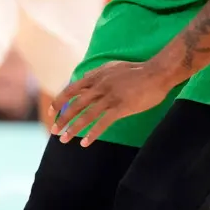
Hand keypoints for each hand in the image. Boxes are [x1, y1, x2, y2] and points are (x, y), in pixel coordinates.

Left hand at [50, 60, 174, 146]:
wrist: (157, 73)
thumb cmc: (138, 70)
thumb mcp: (114, 67)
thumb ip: (99, 74)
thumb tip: (86, 79)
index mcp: (97, 75)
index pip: (72, 89)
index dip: (60, 101)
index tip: (52, 111)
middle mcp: (100, 86)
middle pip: (76, 104)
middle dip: (62, 118)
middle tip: (54, 130)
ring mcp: (110, 97)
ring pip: (86, 115)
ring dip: (73, 129)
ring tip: (64, 139)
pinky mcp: (121, 108)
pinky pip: (103, 123)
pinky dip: (93, 134)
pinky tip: (85, 143)